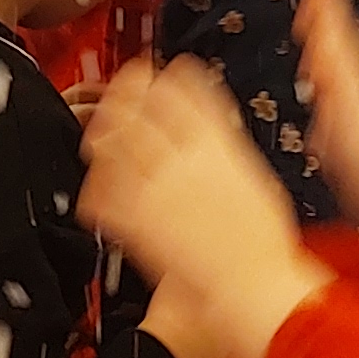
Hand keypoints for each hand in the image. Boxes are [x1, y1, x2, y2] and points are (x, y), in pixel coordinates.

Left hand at [78, 60, 326, 357]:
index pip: (180, 90)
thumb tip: (211, 129)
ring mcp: (154, 188)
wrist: (253, 284)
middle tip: (119, 90)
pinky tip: (97, 185)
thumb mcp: (254, 176)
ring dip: (102, 132)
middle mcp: (181, 159)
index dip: (164, 76)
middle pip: (137, 108)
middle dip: (123, 91)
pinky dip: (95, 187)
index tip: (158, 73)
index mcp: (216, 144)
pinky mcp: (135, 222)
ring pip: (111, 144)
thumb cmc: (264, 241)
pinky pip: (100, 194)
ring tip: (101, 130)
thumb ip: (225, 147)